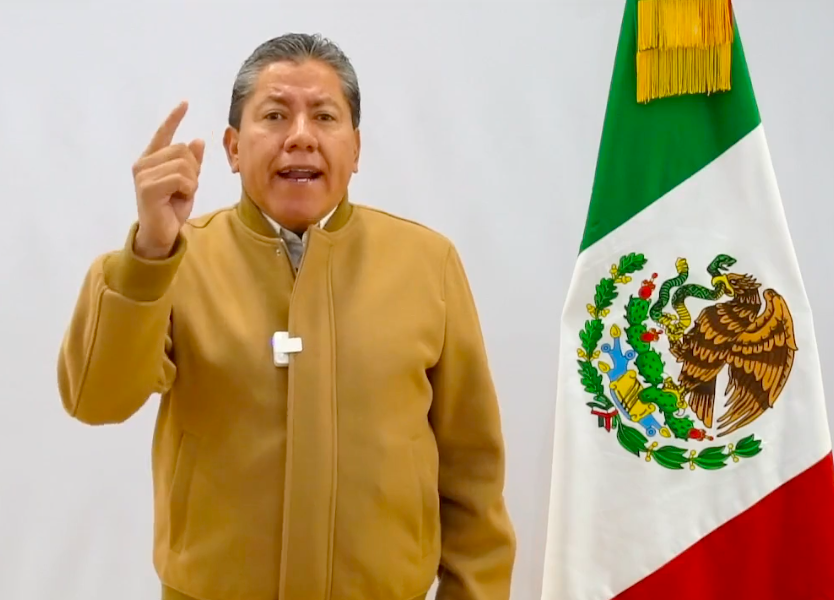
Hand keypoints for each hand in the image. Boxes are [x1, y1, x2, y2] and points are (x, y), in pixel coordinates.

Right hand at [132, 101, 204, 258]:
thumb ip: (191, 163)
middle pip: (182, 149)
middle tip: (186, 188)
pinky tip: (178, 198)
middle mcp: (143, 163)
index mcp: (151, 159)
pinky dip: (188, 189)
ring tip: (181, 195)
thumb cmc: (171, 208)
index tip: (185, 103)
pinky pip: (180, 178)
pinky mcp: (147, 187)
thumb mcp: (187, 183)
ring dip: (191, 181)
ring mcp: (142, 174)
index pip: (163, 133)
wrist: (161, 234)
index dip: (174, 118)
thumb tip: (197, 140)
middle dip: (193, 169)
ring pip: (183, 164)